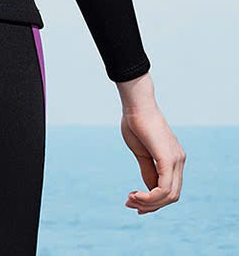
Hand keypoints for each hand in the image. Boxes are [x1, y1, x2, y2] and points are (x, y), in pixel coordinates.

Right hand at [117, 74, 185, 214]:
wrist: (136, 104)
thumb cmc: (136, 123)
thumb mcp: (141, 152)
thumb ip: (148, 170)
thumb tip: (150, 191)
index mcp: (173, 159)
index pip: (169, 188)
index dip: (153, 200)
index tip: (132, 200)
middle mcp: (179, 161)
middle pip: (171, 196)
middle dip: (150, 205)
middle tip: (129, 203)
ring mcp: (176, 160)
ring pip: (169, 196)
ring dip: (149, 203)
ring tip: (131, 199)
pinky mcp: (168, 159)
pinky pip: (164, 189)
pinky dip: (150, 197)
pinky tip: (137, 195)